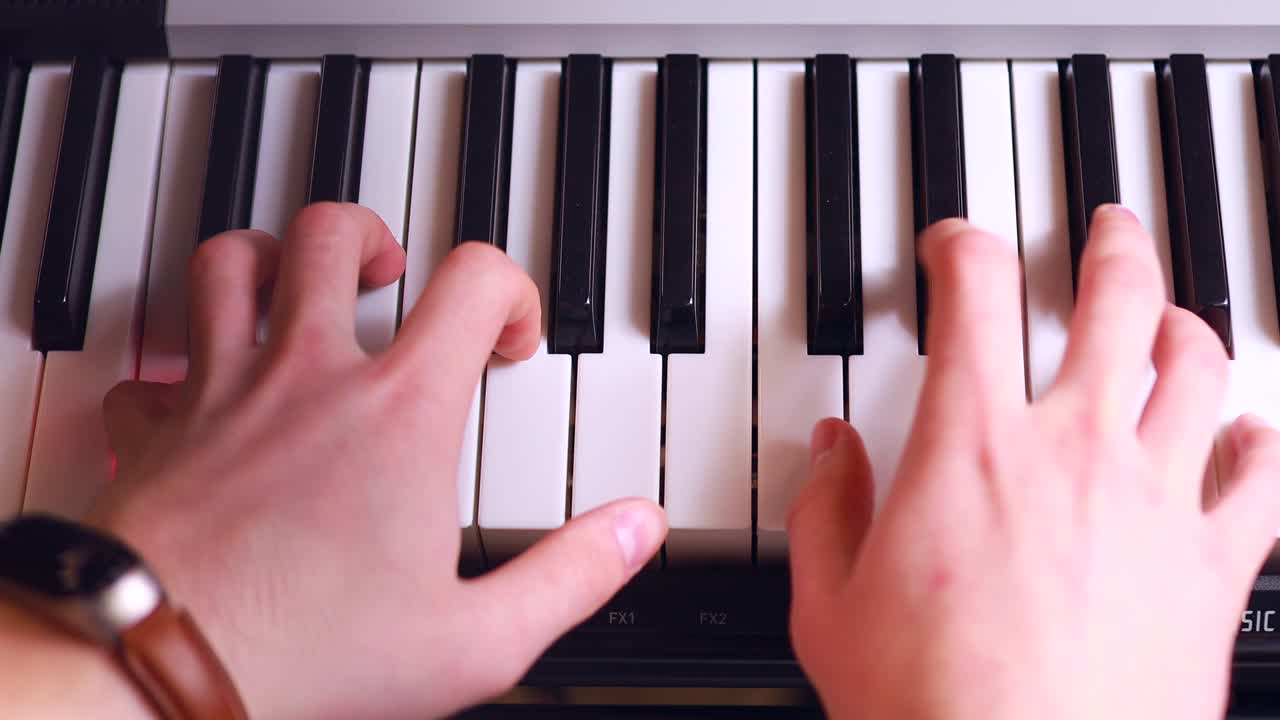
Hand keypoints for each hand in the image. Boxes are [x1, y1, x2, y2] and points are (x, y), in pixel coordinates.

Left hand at [87, 203, 666, 718]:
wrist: (157, 666)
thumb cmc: (307, 650)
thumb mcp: (476, 637)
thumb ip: (572, 574)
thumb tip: (635, 530)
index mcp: (399, 410)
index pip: (474, 280)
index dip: (511, 289)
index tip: (508, 334)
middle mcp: (308, 377)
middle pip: (334, 236)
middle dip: (374, 239)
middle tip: (393, 274)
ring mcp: (222, 391)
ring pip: (232, 264)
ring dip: (268, 260)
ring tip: (295, 286)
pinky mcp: (157, 428)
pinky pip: (153, 365)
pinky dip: (176, 365)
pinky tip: (198, 395)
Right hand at [787, 206, 1279, 719]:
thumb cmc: (927, 707)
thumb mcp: (829, 605)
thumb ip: (825, 510)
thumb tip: (831, 452)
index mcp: (972, 449)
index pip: (975, 294)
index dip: (962, 246)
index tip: (955, 247)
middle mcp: (1075, 454)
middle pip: (1117, 302)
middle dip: (1113, 247)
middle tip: (1109, 229)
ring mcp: (1157, 505)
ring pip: (1198, 371)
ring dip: (1186, 327)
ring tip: (1173, 318)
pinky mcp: (1213, 571)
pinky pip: (1265, 483)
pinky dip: (1262, 444)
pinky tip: (1252, 433)